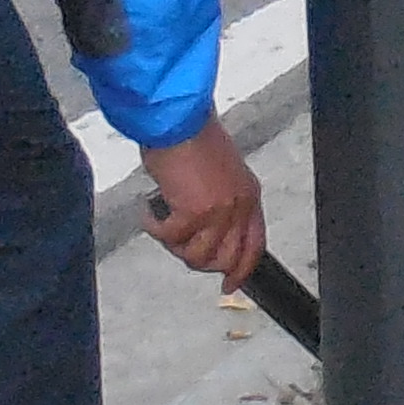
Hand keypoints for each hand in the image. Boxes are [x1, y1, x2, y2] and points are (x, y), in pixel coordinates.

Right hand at [139, 124, 264, 287]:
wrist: (178, 120)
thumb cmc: (192, 137)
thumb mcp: (219, 171)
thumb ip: (219, 200)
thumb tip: (204, 227)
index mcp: (249, 195)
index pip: (255, 244)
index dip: (242, 270)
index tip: (229, 285)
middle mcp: (238, 207)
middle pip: (225, 258)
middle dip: (199, 261)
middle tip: (178, 247)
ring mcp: (218, 212)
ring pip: (197, 256)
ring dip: (174, 246)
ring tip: (162, 225)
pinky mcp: (193, 213)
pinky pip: (170, 239)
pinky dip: (155, 229)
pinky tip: (149, 212)